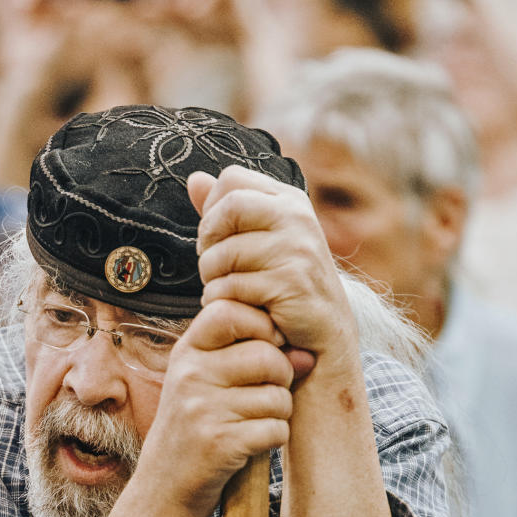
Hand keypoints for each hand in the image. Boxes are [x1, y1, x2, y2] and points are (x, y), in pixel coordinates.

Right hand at [140, 299, 295, 516]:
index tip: (266, 347)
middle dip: (281, 377)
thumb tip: (308, 355)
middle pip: (267, 356)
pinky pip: (276, 429)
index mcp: (187, 352)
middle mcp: (190, 375)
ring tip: (254, 422)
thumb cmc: (196, 428)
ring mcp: (202, 409)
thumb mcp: (207, 383)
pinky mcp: (219, 443)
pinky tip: (252, 444)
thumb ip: (252, 358)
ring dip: (278, 413)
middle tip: (265, 394)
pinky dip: (274, 439)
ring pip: (277, 396)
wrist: (166, 487)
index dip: (261, 326)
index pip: (230, 312)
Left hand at [189, 166, 358, 377]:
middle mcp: (297, 217)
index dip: (212, 209)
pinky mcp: (290, 282)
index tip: (216, 239)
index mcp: (289, 201)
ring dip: (211, 278)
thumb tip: (193, 179)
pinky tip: (236, 308)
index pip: (232, 180)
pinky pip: (231, 286)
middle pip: (228, 208)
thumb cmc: (286, 289)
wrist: (323, 337)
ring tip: (226, 291)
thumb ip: (228, 212)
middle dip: (208, 241)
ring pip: (223, 252)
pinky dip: (222, 301)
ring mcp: (296, 248)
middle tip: (214, 267)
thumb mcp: (261, 241)